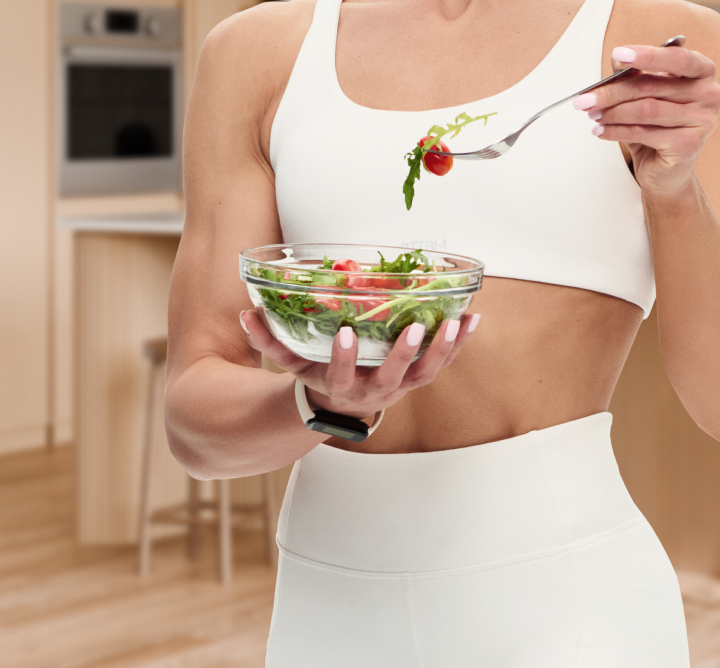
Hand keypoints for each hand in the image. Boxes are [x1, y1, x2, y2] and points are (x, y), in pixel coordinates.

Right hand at [237, 310, 481, 422]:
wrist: (343, 406)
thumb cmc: (317, 375)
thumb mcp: (292, 364)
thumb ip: (269, 341)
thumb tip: (246, 314)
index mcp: (341, 386)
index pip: (340, 375)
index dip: (342, 357)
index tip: (343, 333)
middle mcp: (374, 390)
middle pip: (392, 377)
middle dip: (403, 354)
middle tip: (414, 328)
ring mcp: (401, 385)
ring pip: (426, 373)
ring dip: (442, 349)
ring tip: (456, 321)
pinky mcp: (418, 377)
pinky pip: (444, 361)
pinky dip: (459, 342)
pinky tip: (472, 318)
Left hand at [572, 36, 719, 197]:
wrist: (667, 170)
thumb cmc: (658, 125)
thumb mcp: (646, 93)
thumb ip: (635, 74)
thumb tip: (618, 59)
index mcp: (704, 72)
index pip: (678, 58)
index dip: (647, 55)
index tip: (618, 54)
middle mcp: (710, 95)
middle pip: (653, 86)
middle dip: (613, 91)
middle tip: (585, 97)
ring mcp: (703, 121)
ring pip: (646, 110)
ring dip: (612, 112)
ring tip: (592, 114)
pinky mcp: (689, 145)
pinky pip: (644, 132)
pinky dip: (616, 131)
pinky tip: (601, 130)